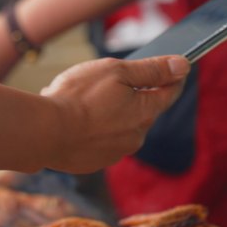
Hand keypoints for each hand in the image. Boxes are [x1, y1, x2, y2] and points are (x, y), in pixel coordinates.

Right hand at [41, 55, 189, 173]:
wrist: (44, 132)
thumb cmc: (78, 97)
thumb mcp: (116, 71)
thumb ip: (151, 69)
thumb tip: (183, 65)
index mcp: (145, 112)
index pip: (170, 92)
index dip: (171, 76)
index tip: (172, 66)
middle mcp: (136, 136)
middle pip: (142, 109)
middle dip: (129, 94)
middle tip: (105, 80)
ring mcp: (115, 152)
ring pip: (118, 124)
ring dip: (107, 111)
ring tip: (79, 98)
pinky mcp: (94, 161)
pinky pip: (99, 139)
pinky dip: (91, 127)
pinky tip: (71, 117)